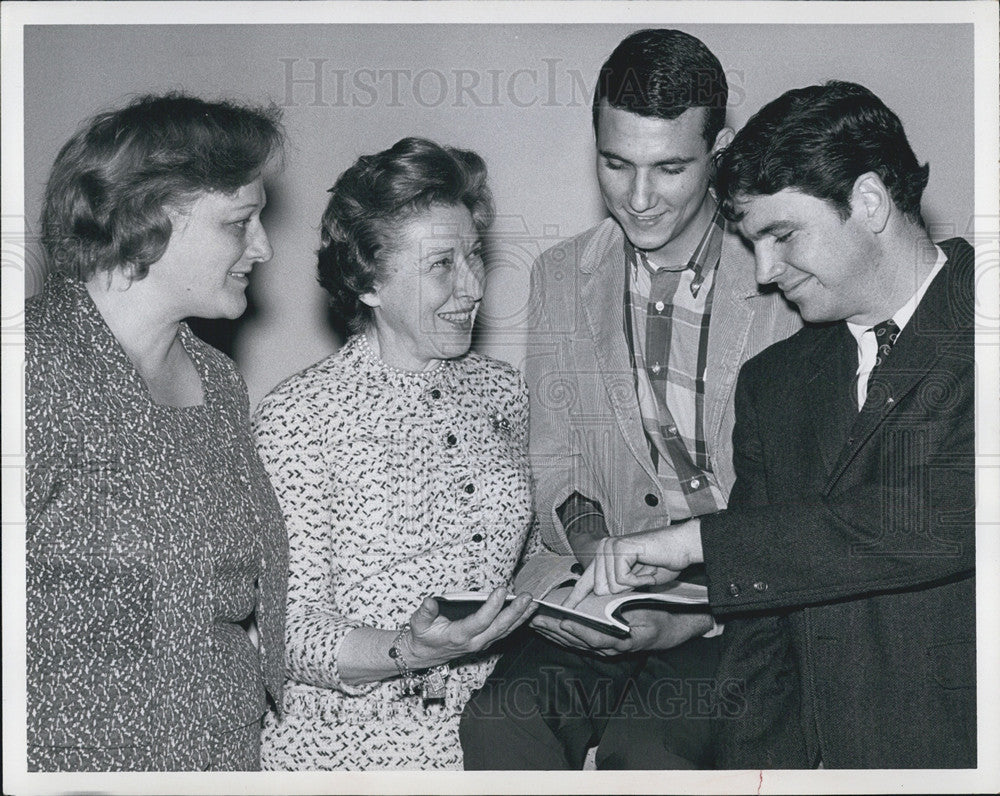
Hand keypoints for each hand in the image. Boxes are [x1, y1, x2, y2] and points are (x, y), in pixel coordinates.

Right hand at [406, 588, 535, 667]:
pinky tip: (527, 611)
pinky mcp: (486, 642)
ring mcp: (482, 644)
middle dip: (515, 612)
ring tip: (533, 603)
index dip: (491, 606)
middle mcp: (474, 642)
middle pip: (499, 627)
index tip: (501, 590)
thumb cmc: (423, 636)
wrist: (425, 655)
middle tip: (526, 597)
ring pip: (505, 631)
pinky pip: (504, 632)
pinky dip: (517, 622)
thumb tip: (430, 602)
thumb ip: (425, 613)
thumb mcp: (418, 623)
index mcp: (458, 636)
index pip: (479, 621)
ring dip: (521, 617)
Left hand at [530, 609, 712, 654]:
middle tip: (537, 620)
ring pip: (573, 643)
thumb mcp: (646, 613)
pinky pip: (575, 641)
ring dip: (552, 633)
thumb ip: (628, 613)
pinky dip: (559, 635)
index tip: (565, 622)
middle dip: (555, 631)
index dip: (580, 631)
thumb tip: (612, 610)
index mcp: (621, 641)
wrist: (664, 630)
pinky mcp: (597, 645)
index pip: (597, 638)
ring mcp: (603, 649)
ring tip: (534, 622)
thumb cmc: (656, 618)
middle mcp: (609, 649)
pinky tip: (546, 628)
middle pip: (578, 641)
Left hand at [564, 521, 703, 606]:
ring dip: (634, 584)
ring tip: (646, 570)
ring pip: (611, 587)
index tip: (564, 610)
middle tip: (642, 575)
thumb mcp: (634, 579)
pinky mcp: (619, 548)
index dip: (575, 597)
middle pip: (600, 590)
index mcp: (603, 555)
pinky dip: (640, 579)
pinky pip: (623, 580)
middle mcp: (603, 548)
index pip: (586, 580)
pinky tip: (648, 567)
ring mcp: (609, 546)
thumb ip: (615, 586)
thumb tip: (598, 599)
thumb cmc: (662, 562)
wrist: (683, 545)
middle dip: (624, 590)